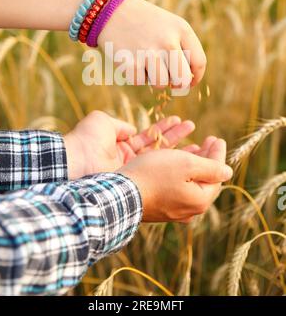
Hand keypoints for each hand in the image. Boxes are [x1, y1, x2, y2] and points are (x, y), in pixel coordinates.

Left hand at [64, 110, 194, 179]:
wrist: (74, 162)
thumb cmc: (86, 140)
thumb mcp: (103, 123)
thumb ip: (121, 126)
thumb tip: (133, 130)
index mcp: (120, 147)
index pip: (148, 138)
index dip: (165, 130)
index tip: (180, 122)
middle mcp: (129, 162)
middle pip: (159, 150)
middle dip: (178, 140)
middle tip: (196, 134)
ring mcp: (133, 173)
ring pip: (163, 161)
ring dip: (182, 152)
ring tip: (201, 143)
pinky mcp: (135, 181)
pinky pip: (158, 171)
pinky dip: (174, 163)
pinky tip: (189, 157)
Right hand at [97, 0, 205, 88]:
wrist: (110, 10)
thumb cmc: (144, 22)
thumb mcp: (170, 25)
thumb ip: (182, 48)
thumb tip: (186, 82)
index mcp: (181, 29)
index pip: (199, 62)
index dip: (195, 78)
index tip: (189, 82)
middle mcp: (168, 41)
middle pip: (182, 79)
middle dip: (176, 84)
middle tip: (168, 79)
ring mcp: (148, 52)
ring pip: (161, 84)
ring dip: (154, 79)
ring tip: (146, 63)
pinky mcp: (130, 62)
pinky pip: (139, 82)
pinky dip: (135, 75)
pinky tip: (131, 60)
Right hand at [117, 137, 232, 222]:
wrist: (120, 193)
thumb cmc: (154, 175)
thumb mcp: (187, 164)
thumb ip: (211, 167)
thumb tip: (228, 171)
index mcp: (200, 201)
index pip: (217, 175)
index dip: (218, 154)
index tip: (217, 138)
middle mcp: (189, 210)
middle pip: (204, 180)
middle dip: (207, 158)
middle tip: (210, 140)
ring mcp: (173, 210)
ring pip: (189, 183)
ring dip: (193, 163)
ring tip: (194, 146)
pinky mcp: (159, 207)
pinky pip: (175, 187)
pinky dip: (179, 172)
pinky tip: (175, 161)